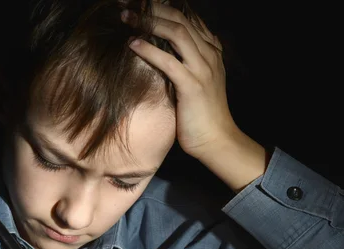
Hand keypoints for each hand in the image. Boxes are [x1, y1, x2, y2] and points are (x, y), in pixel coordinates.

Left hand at [122, 1, 239, 158]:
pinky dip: (149, 49)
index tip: (142, 3)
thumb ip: (185, 62)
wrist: (216, 140)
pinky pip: (169, 61)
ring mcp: (203, 69)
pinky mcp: (192, 86)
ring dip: (149, 22)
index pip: (188, 18)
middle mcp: (209, 55)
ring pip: (176, 33)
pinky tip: (132, 44)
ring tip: (126, 18)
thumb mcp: (196, 81)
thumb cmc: (201, 114)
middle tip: (128, 5)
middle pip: (180, 19)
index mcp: (211, 51)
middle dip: (153, 8)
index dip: (164, 7)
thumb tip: (160, 50)